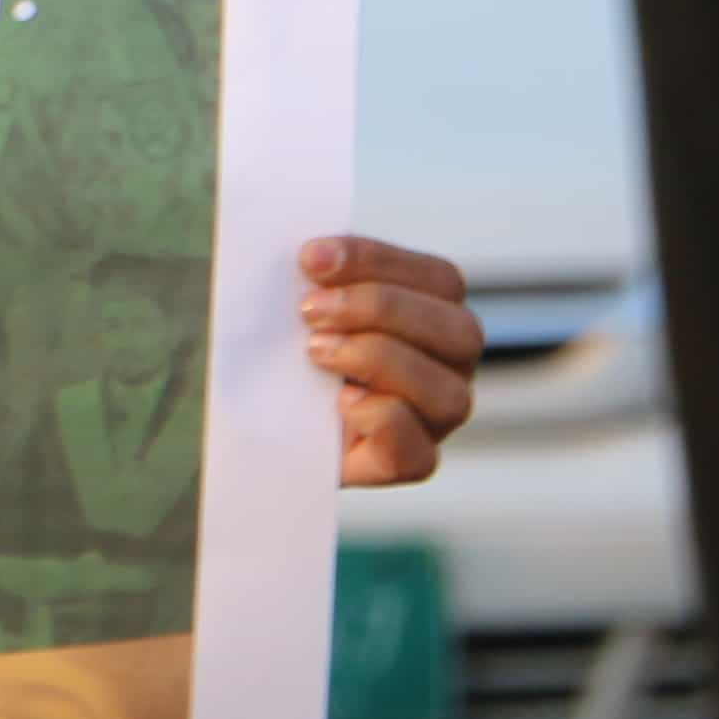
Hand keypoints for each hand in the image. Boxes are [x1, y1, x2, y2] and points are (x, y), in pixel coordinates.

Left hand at [303, 234, 481, 485]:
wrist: (258, 418)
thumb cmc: (281, 351)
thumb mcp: (292, 307)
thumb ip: (313, 279)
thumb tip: (309, 255)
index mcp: (433, 315)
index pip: (438, 279)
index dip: (378, 261)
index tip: (310, 257)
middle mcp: (447, 367)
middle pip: (460, 331)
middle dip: (380, 308)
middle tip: (309, 309)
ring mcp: (433, 419)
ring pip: (449, 393)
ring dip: (379, 361)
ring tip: (315, 352)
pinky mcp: (405, 464)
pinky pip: (418, 453)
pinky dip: (382, 421)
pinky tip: (340, 403)